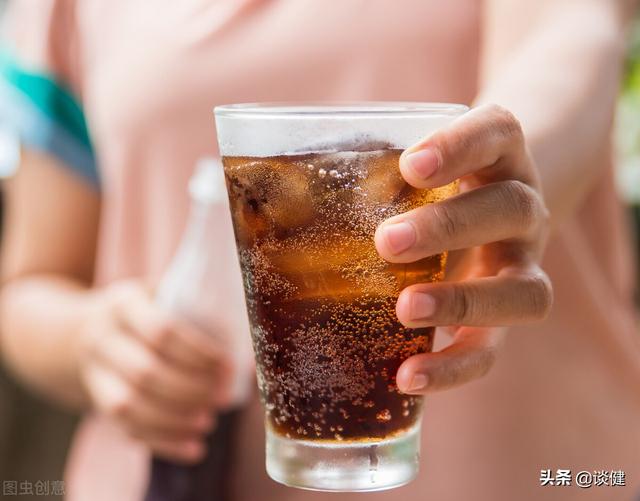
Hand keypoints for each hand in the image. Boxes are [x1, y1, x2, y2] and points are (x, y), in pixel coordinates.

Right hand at [76, 280, 233, 462]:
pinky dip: (164, 442)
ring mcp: (94, 373)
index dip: (198, 352)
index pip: (161, 331)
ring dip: (175, 419)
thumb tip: (256, 345)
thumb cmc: (144, 310)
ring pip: (129, 404)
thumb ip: (200, 307)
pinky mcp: (96, 402)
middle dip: (191, 389)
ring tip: (209, 422)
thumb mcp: (162, 293)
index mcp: (124, 304)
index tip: (230, 366)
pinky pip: (126, 429)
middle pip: (145, 371)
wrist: (81, 332)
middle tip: (225, 397)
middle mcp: (103, 338)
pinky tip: (195, 448)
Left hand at [375, 104, 552, 393]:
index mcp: (496, 156)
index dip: (460, 145)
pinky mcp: (505, 320)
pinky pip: (494, 351)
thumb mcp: (407, 166)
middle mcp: (522, 207)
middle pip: (510, 208)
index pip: (495, 132)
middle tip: (386, 243)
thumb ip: (356, 169)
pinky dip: (454, 368)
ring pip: (524, 289)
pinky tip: (406, 376)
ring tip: (405, 310)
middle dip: (448, 227)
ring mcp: (522, 266)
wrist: (489, 210)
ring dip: (462, 302)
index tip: (411, 164)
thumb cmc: (430, 187)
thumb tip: (249, 185)